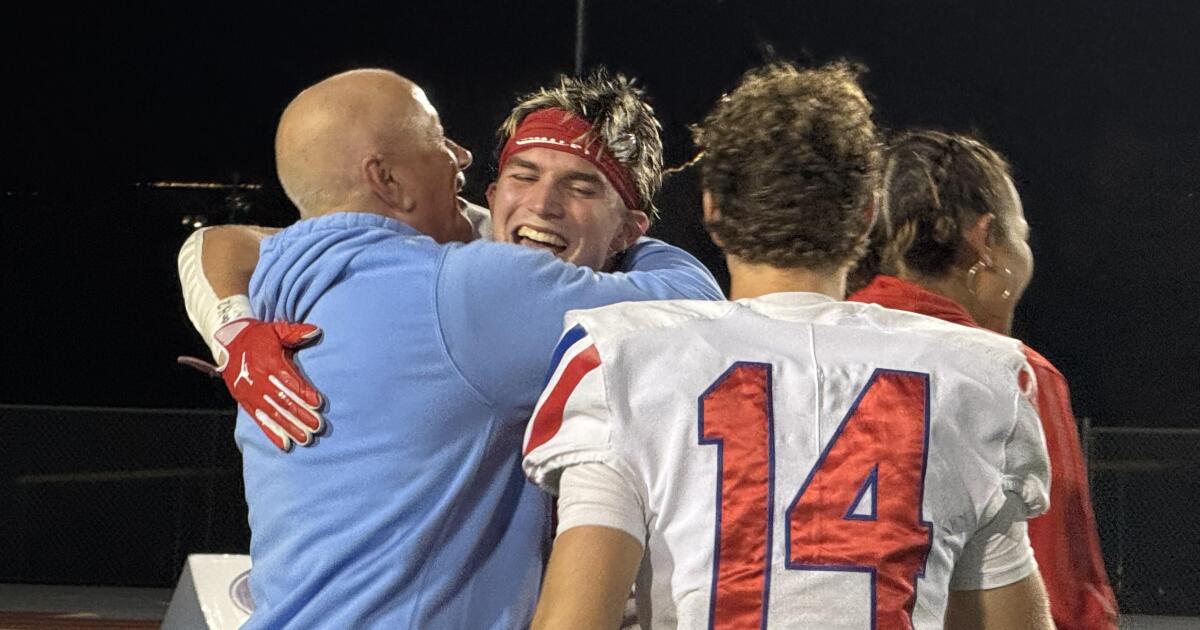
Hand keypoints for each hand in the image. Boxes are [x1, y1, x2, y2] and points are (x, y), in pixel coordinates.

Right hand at [179, 319, 322, 450]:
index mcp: (268, 363)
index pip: (289, 381)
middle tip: (317, 426)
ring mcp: (251, 394)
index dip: (304, 393)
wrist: (228, 341)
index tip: (318, 404)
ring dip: (290, 428)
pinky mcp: (246, 403)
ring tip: (306, 438)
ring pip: (273, 414)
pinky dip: (272, 433)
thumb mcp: (276, 329)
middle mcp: (259, 381)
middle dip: (301, 415)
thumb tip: (316, 331)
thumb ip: (295, 332)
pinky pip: (260, 420)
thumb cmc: (259, 336)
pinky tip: (285, 444)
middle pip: (283, 401)